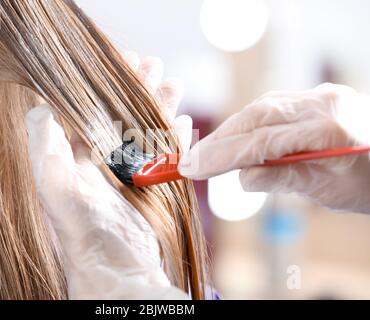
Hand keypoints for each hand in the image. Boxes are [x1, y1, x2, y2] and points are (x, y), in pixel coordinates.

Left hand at [25, 54, 189, 298]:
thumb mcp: (55, 185)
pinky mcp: (151, 182)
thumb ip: (45, 145)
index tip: (116, 61)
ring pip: (145, 126)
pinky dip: (175, 135)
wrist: (116, 267)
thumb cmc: (81, 229)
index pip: (85, 107)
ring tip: (173, 83)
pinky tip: (183, 119)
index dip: (99, 83)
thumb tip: (40, 104)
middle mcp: (99, 158)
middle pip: (120, 112)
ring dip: (159, 104)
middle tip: (152, 64)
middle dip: (136, 86)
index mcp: (73, 154)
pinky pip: (165, 152)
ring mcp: (127, 169)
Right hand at [179, 83, 369, 212]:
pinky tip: (235, 139)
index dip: (223, 155)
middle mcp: (323, 103)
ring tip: (208, 154)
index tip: (193, 168)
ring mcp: (320, 96)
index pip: (263, 140)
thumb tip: (241, 177)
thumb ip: (282, 178)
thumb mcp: (327, 191)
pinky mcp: (316, 97)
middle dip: (220, 140)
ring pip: (261, 108)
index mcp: (330, 129)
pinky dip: (249, 125)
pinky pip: (274, 107)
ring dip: (231, 131)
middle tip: (192, 161)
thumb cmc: (368, 185)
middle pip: (256, 117)